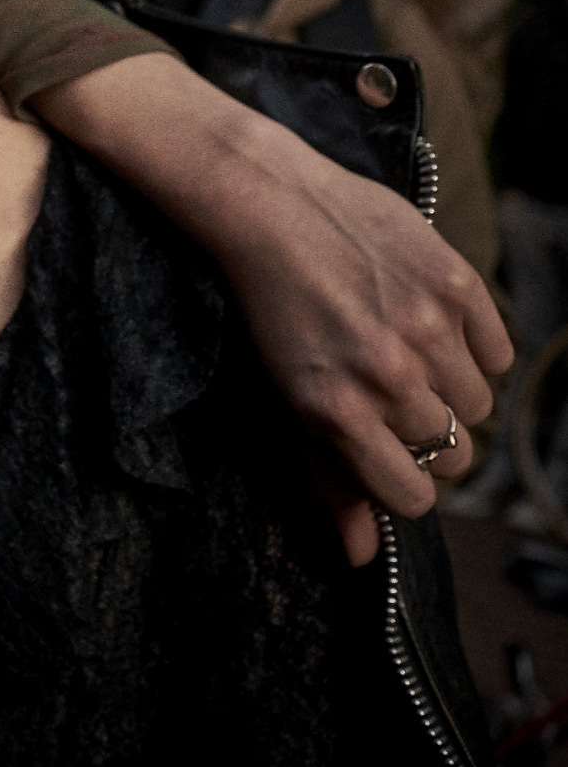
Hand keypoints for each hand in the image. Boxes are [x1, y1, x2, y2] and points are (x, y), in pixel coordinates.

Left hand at [35, 54, 510, 565]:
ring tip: (406, 357)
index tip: (390, 461)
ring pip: (479, 406)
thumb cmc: (269, 313)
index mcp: (335, 413)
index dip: (406, 485)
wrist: (268, 208)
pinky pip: (498, 352)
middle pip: (452, 455)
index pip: (415, 497)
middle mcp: (385, 376)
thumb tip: (359, 558)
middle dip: (427, 439)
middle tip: (391, 402)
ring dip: (451, 392)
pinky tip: (429, 325)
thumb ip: (326, 480)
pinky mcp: (455, 283)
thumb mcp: (282, 400)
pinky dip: (474, 347)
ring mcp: (425, 329)